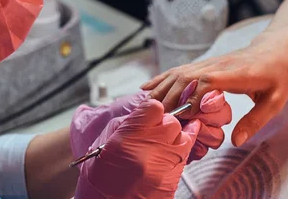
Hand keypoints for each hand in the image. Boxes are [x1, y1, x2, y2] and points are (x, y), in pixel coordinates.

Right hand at [74, 98, 199, 198]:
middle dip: (164, 123)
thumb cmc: (101, 177)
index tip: (148, 115)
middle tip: (154, 131)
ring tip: (164, 143)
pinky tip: (171, 153)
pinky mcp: (173, 181)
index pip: (155, 107)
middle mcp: (150, 150)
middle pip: (172, 122)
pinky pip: (186, 158)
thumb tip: (145, 113)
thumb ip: (128, 123)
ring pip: (184, 138)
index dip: (151, 110)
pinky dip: (180, 153)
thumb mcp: (105, 142)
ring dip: (175, 137)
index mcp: (130, 137)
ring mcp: (164, 166)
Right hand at [141, 28, 287, 146]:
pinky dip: (163, 79)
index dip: (192, 96)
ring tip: (145, 105)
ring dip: (161, 88)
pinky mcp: (205, 63)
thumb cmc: (278, 75)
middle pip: (187, 77)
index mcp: (237, 74)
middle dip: (169, 97)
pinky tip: (148, 87)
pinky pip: (180, 70)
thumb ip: (255, 121)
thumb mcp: (275, 101)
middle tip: (155, 118)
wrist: (276, 48)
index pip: (208, 80)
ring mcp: (210, 62)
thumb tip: (235, 140)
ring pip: (180, 72)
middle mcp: (218, 65)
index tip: (183, 116)